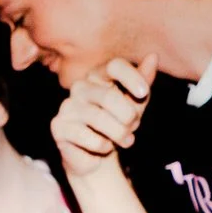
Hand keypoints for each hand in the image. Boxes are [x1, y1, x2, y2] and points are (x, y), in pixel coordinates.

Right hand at [50, 56, 155, 178]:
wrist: (96, 156)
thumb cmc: (117, 125)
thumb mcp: (135, 103)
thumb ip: (143, 80)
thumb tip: (153, 56)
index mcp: (98, 76)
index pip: (114, 66)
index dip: (132, 77)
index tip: (143, 93)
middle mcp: (80, 87)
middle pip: (109, 96)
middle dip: (128, 116)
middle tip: (133, 128)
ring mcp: (67, 106)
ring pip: (99, 119)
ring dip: (119, 134)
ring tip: (125, 140)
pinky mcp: (58, 127)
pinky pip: (90, 138)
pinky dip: (104, 147)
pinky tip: (102, 147)